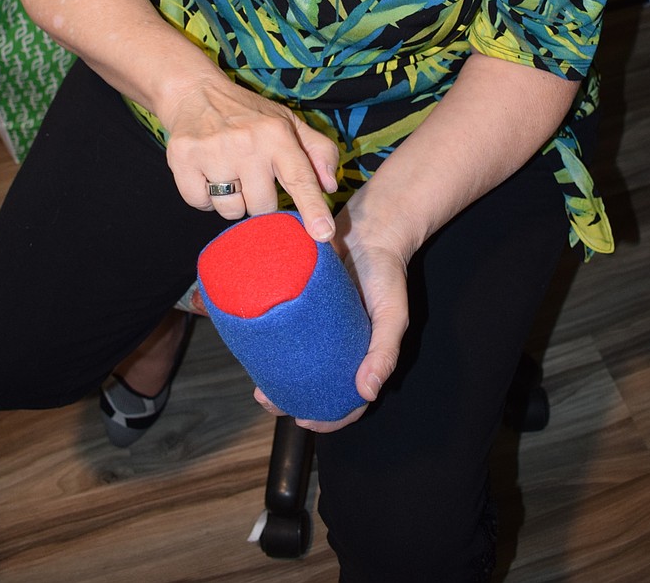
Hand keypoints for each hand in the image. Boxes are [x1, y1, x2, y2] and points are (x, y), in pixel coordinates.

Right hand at [162, 75, 338, 241]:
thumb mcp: (289, 122)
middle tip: (251, 174)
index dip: (313, 208)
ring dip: (231, 199)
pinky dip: (204, 195)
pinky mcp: (183, 158)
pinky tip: (206, 172)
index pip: (300, 178)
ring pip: (231, 210)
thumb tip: (330, 185)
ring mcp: (213, 151)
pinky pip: (200, 203)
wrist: (195, 92)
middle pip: (262, 207)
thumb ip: (318, 151)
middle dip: (259, 199)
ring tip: (227, 170)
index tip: (323, 233)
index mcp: (277, 134)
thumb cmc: (249, 115)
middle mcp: (247, 143)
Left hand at [251, 199, 410, 432]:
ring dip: (277, 374)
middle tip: (267, 400)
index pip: (346, 398)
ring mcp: (319, 324)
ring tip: (257, 382)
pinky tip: (256, 345)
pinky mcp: (302, 302)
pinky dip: (272, 342)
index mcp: (362, 354)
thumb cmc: (387, 273)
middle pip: (315, 382)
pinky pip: (286, 328)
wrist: (371, 226)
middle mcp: (339, 344)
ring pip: (297, 359)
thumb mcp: (393, 314)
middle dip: (291, 398)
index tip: (303, 422)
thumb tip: (367, 393)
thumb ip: (384, 352)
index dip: (328, 417)